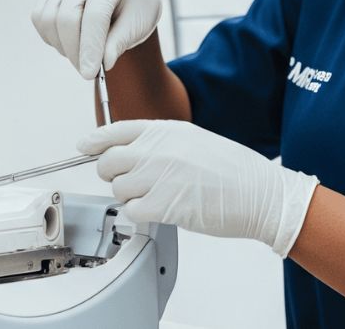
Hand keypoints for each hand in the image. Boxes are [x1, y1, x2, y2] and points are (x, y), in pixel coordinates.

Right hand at [31, 0, 161, 79]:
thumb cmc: (137, 6)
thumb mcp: (138, 24)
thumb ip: (119, 42)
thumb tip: (103, 63)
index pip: (94, 16)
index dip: (90, 48)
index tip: (90, 74)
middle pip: (66, 17)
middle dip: (74, 51)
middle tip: (86, 72)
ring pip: (47, 19)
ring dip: (62, 46)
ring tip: (81, 54)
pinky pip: (40, 17)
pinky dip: (51, 37)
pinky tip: (69, 41)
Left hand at [77, 120, 319, 257]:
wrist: (260, 193)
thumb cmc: (234, 171)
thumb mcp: (194, 141)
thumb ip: (161, 143)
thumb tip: (131, 153)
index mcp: (166, 131)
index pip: (115, 131)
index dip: (94, 140)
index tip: (84, 147)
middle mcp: (158, 150)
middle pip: (108, 162)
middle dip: (114, 174)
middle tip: (131, 181)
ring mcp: (158, 176)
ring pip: (117, 189)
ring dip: (130, 196)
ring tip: (156, 196)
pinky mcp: (162, 205)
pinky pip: (131, 211)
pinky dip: (140, 214)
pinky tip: (160, 209)